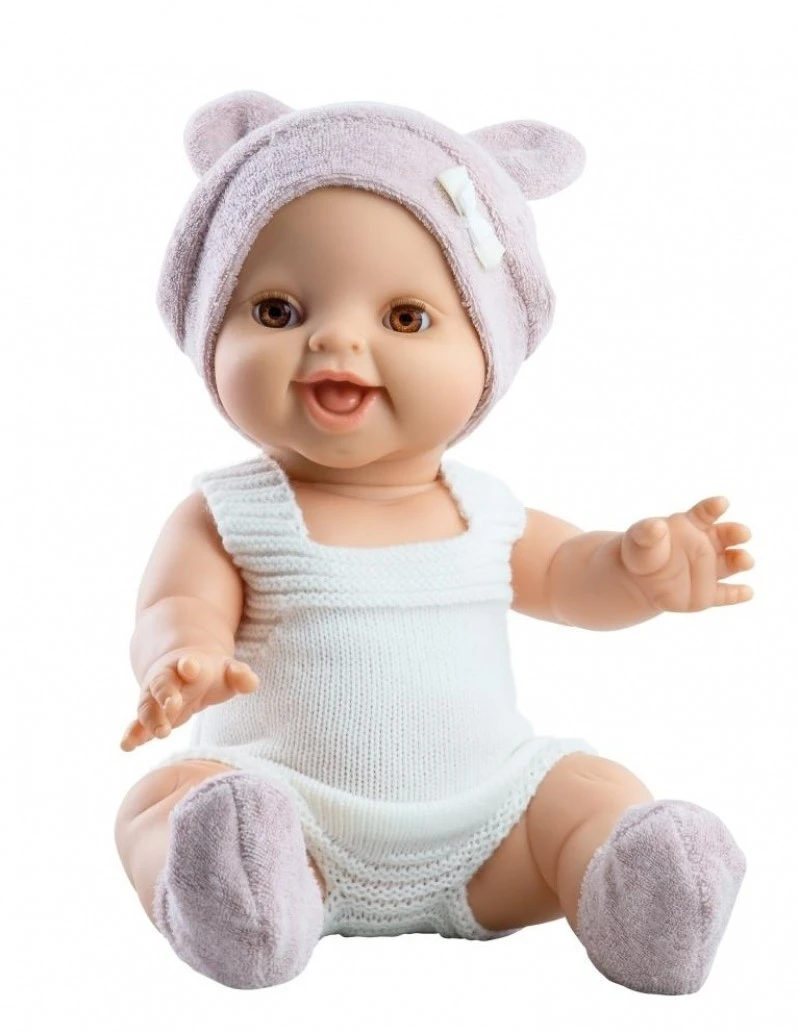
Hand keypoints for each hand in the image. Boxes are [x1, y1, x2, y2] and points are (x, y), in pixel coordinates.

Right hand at [120, 648, 258, 751]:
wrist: (185, 669)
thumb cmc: (212, 673)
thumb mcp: (228, 670)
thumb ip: (240, 676)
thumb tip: (251, 682)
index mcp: (189, 665)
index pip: (189, 664)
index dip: (190, 665)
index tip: (191, 666)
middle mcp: (168, 679)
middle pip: (163, 685)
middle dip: (166, 694)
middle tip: (173, 705)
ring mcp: (155, 697)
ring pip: (148, 707)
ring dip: (150, 719)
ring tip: (160, 733)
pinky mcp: (150, 715)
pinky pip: (137, 725)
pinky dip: (132, 734)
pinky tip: (126, 746)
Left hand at [618, 496, 753, 612]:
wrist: (639, 581)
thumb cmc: (643, 552)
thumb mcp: (639, 539)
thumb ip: (647, 532)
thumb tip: (656, 526)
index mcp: (692, 525)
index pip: (705, 513)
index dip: (713, 507)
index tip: (721, 503)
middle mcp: (707, 545)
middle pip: (727, 535)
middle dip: (736, 533)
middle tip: (743, 533)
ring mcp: (709, 570)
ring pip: (731, 563)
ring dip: (741, 561)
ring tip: (745, 560)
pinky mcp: (707, 594)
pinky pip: (724, 594)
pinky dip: (736, 594)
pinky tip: (746, 592)